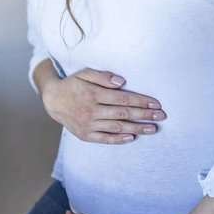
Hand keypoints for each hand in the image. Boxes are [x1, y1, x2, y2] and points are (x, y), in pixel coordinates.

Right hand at [42, 68, 166, 144]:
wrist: (52, 100)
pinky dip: (119, 139)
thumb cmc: (73, 84)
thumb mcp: (85, 73)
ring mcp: (89, 124)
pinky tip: (132, 138)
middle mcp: (92, 111)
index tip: (156, 104)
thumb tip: (122, 82)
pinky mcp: (85, 135)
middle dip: (144, 115)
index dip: (141, 101)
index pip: (123, 99)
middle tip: (161, 116)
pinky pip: (104, 138)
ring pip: (117, 127)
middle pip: (123, 114)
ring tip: (153, 129)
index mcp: (94, 94)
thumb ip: (103, 76)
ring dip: (136, 128)